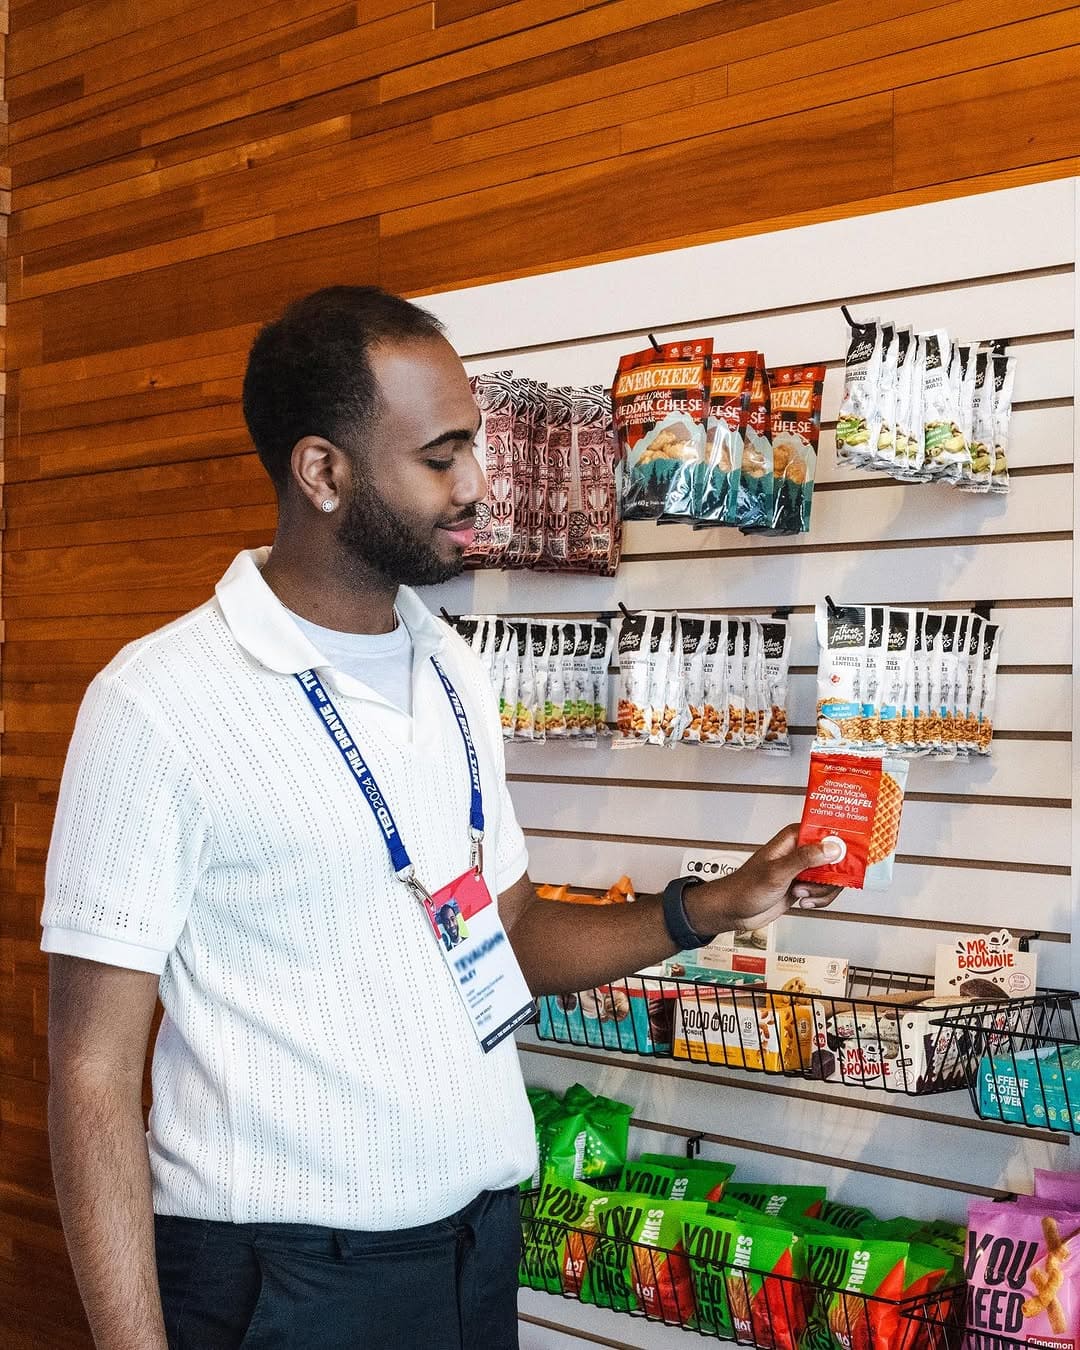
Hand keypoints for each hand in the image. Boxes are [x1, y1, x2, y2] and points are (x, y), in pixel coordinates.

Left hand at [685, 824, 843, 935]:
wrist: (734, 911)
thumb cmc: (746, 887)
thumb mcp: (777, 872)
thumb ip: (805, 859)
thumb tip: (832, 848)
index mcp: (794, 838)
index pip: (826, 832)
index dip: (840, 842)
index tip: (850, 856)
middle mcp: (801, 851)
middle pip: (835, 858)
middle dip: (831, 876)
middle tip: (815, 883)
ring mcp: (803, 870)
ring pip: (832, 878)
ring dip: (822, 891)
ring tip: (801, 894)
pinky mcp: (804, 886)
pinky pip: (825, 891)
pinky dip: (819, 900)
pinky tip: (803, 902)